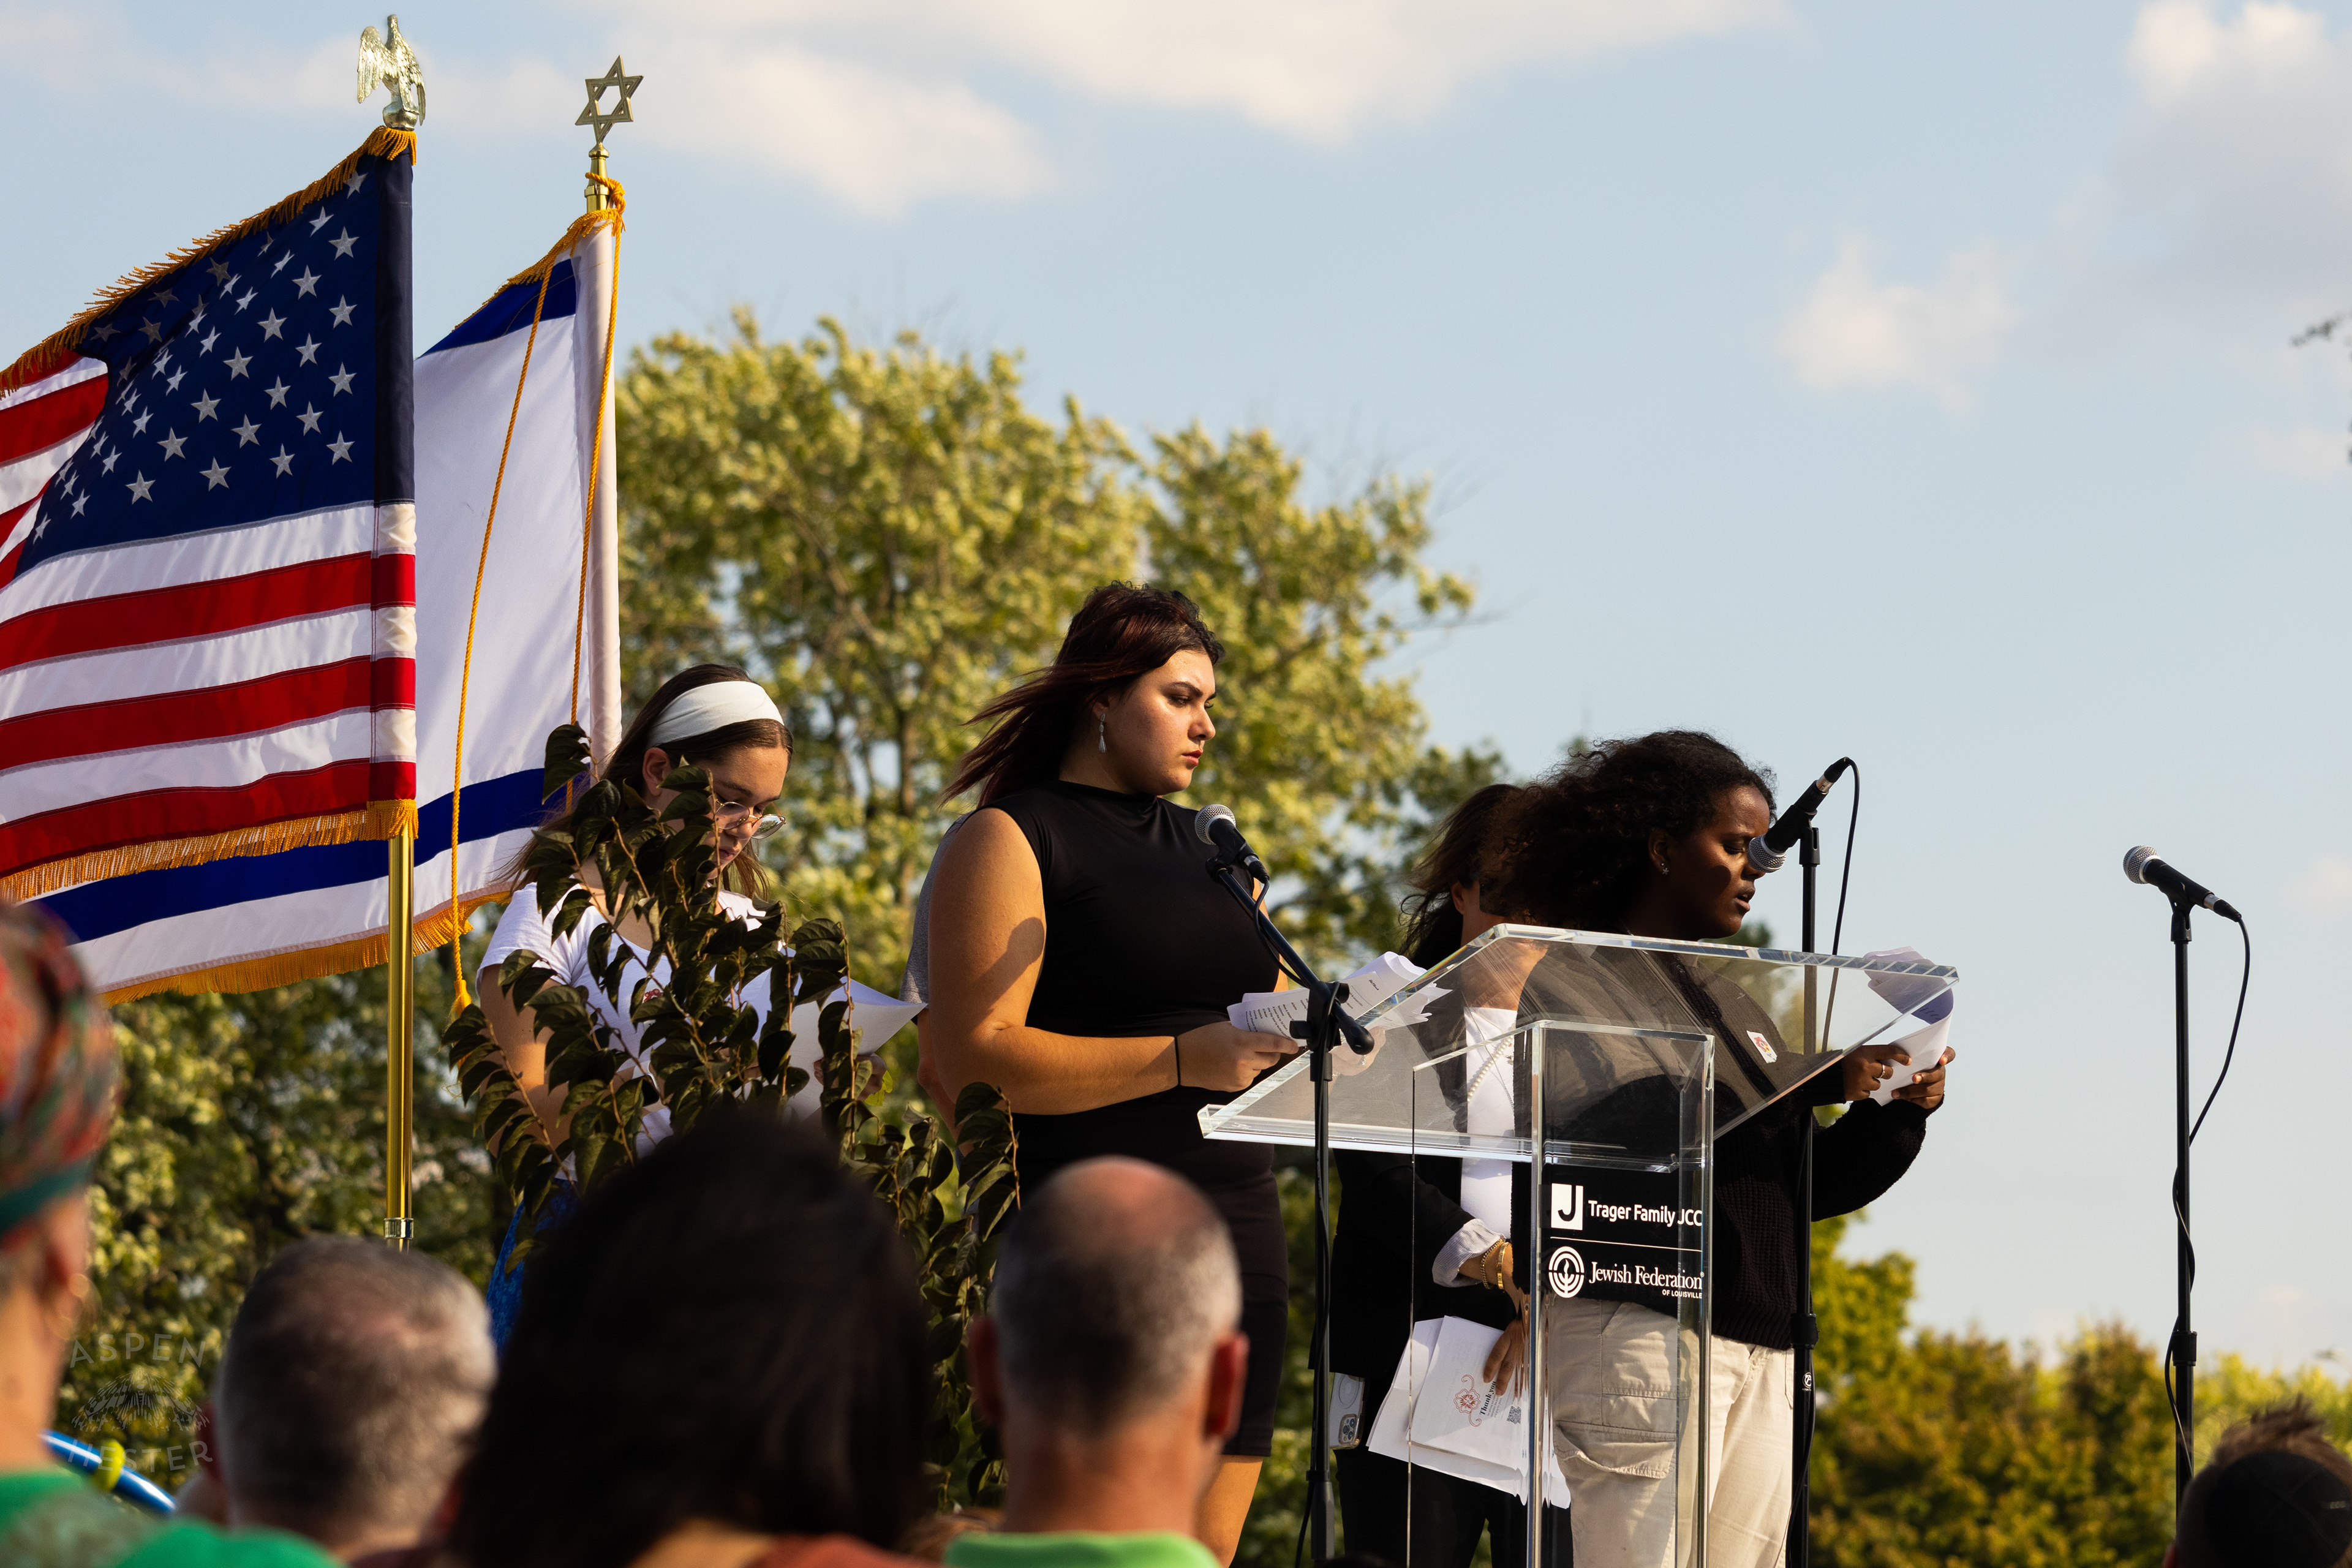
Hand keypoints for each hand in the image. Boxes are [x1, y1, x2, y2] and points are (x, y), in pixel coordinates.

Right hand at [1175, 1021, 1299, 1091]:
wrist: (1182, 1060)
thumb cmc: (1202, 1039)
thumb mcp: (1226, 1027)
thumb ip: (1247, 1031)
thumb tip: (1265, 1033)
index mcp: (1242, 1042)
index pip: (1273, 1044)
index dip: (1287, 1044)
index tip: (1295, 1045)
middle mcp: (1243, 1061)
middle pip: (1271, 1059)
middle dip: (1272, 1053)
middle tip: (1266, 1047)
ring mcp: (1239, 1076)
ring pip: (1259, 1069)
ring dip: (1256, 1062)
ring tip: (1239, 1055)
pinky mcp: (1235, 1086)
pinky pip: (1249, 1078)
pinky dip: (1246, 1071)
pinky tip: (1232, 1065)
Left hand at [1483, 1301, 1529, 1393]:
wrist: (1537, 1310)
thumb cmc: (1522, 1319)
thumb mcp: (1510, 1327)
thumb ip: (1503, 1341)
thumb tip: (1495, 1359)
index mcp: (1510, 1335)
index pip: (1497, 1354)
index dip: (1491, 1367)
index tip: (1486, 1379)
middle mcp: (1519, 1343)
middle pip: (1508, 1365)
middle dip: (1502, 1380)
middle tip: (1497, 1392)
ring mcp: (1529, 1348)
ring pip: (1521, 1368)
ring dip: (1516, 1382)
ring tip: (1513, 1393)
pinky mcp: (1539, 1350)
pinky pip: (1536, 1366)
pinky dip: (1535, 1377)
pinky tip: (1533, 1387)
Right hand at [1840, 1042, 1909, 1100]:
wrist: (1820, 1076)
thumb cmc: (1838, 1063)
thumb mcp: (1853, 1053)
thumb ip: (1869, 1055)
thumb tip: (1888, 1060)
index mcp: (1864, 1053)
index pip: (1889, 1052)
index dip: (1901, 1055)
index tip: (1907, 1060)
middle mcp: (1864, 1066)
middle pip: (1888, 1072)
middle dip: (1886, 1073)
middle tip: (1879, 1072)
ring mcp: (1861, 1081)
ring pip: (1878, 1084)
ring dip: (1873, 1082)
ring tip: (1860, 1079)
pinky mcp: (1857, 1093)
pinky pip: (1868, 1093)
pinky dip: (1864, 1090)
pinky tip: (1854, 1085)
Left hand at [1892, 1045, 1953, 1112]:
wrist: (1912, 1087)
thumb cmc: (1910, 1068)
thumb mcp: (1910, 1061)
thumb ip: (1909, 1056)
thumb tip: (1896, 1055)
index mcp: (1937, 1059)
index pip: (1949, 1054)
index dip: (1947, 1057)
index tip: (1941, 1060)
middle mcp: (1941, 1072)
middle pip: (1937, 1074)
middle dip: (1925, 1077)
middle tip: (1914, 1078)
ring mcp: (1939, 1086)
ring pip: (1927, 1089)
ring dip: (1910, 1090)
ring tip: (1896, 1092)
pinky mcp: (1935, 1099)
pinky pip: (1924, 1100)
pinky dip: (1910, 1098)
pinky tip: (1899, 1096)